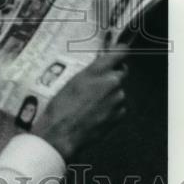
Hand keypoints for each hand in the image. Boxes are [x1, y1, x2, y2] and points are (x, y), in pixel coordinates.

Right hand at [33, 46, 128, 161]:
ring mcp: (118, 99)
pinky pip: (119, 106)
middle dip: (113, 75)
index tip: (121, 50)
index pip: (119, 53)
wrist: (63, 133)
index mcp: (97, 70)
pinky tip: (96, 113)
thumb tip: (102, 68)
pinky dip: (111, 108)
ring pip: (119, 91)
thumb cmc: (62, 107)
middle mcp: (111, 82)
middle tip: (98, 83)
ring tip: (92, 104)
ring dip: (111, 94)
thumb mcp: (72, 81)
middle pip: (121, 72)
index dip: (121, 51)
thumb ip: (92, 73)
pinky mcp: (120, 114)